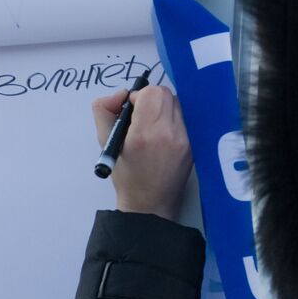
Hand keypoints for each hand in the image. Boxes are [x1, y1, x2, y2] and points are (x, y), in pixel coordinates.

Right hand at [92, 85, 192, 220]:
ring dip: (163, 107)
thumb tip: (119, 95)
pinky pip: (184, 119)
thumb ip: (104, 111)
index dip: (137, 96)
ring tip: (152, 126)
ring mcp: (184, 140)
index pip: (151, 93)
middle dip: (150, 98)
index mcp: (144, 135)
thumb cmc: (126, 176)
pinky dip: (172, 119)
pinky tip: (163, 135)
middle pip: (166, 94)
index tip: (131, 110)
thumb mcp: (105, 143)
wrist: (149, 205)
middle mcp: (168, 134)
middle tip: (141, 115)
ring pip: (177, 104)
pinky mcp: (193, 145)